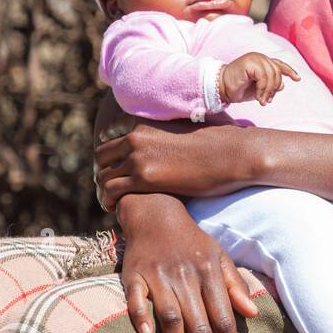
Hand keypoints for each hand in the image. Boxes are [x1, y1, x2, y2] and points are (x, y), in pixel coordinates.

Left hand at [95, 117, 257, 208]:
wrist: (231, 154)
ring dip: (105, 191)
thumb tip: (166, 148)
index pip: (114, 140)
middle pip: (101, 157)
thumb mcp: (183, 133)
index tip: (117, 172)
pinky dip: (109, 201)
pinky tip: (117, 208)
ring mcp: (138, 156)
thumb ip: (165, 137)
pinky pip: (111, 191)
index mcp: (145, 123)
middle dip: (104, 173)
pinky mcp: (143, 177)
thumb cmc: (217, 147)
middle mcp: (136, 136)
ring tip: (112, 202)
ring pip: (103, 176)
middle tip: (112, 189)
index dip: (113, 159)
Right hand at [117, 193, 258, 332]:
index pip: (224, 319)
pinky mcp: (134, 275)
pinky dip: (140, 316)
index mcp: (210, 274)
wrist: (156, 212)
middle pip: (200, 325)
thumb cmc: (191, 242)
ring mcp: (159, 276)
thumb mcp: (218, 256)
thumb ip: (234, 285)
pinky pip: (136, 298)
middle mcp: (186, 277)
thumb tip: (252, 313)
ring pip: (172, 317)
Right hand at [218, 53, 300, 105]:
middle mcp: (260, 57)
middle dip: (274, 88)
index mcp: (263, 62)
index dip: (290, 71)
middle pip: (277, 72)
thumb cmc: (239, 88)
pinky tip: (257, 96)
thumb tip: (283, 86)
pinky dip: (262, 89)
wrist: (222, 88)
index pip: (280, 65)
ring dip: (268, 91)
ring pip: (272, 75)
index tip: (297, 79)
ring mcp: (255, 58)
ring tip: (261, 101)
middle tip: (266, 101)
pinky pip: (263, 76)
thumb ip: (270, 85)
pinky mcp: (250, 62)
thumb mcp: (259, 89)